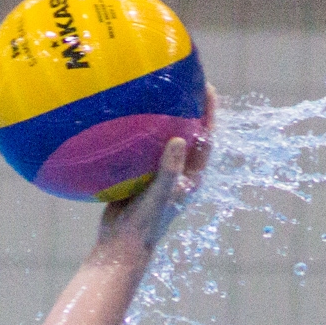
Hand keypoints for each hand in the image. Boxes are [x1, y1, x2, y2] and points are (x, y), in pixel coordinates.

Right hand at [98, 85, 216, 250]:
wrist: (121, 245)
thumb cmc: (146, 224)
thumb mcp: (160, 195)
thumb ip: (170, 169)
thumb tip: (180, 138)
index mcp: (191, 175)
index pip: (206, 137)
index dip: (209, 112)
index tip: (207, 87)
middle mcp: (177, 171)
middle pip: (186, 132)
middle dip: (185, 106)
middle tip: (178, 78)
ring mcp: (157, 172)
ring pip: (160, 137)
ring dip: (157, 116)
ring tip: (148, 88)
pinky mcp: (137, 174)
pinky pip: (136, 146)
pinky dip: (130, 131)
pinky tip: (116, 113)